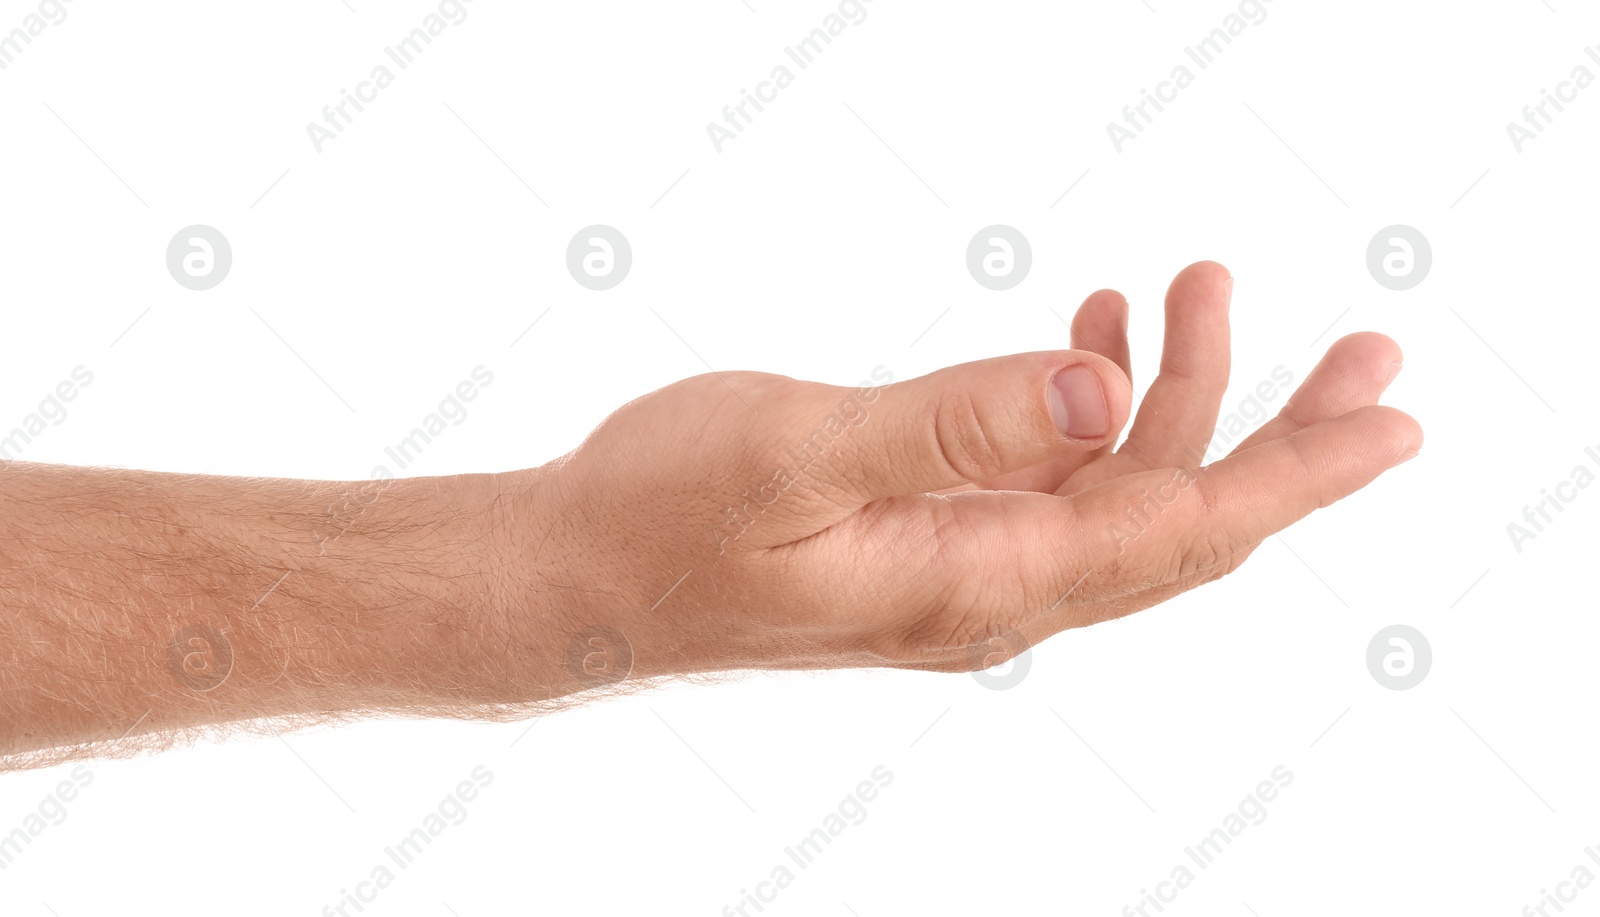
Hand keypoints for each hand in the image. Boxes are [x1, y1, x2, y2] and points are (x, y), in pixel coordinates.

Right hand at [503, 261, 1419, 692]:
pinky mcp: (933, 538)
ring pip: (1119, 490)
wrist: (586, 577)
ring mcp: (966, 567)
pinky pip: (1052, 481)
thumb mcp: (802, 456)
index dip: (1296, 475)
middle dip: (1279, 434)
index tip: (1392, 421)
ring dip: (1179, 398)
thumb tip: (1100, 389)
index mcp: (978, 584)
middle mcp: (994, 591)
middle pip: (1181, 518)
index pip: (1180, 531)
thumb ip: (952, 424)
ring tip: (1198, 288)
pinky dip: (1094, 408)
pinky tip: (1093, 339)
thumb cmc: (665, 521)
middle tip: (1369, 353)